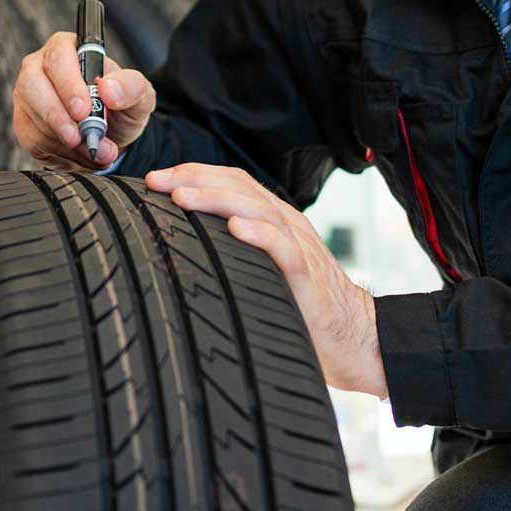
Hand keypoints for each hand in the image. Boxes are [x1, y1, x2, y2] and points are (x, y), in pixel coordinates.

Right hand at [11, 30, 156, 171]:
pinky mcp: (24, 122)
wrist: (111, 135)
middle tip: (79, 136)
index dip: (68, 84)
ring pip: (32, 115)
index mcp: (69, 48)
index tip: (84, 110)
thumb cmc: (121, 106)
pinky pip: (31, 138)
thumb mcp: (139, 95)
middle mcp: (41, 66)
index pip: (59, 57)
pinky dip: (58, 152)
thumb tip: (108, 89)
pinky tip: (79, 153)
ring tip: (93, 150)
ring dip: (62, 139)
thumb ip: (131, 87)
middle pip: (33, 82)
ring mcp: (28, 94)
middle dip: (57, 114)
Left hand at [146, 163, 387, 398]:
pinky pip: (284, 249)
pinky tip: (235, 229)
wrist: (354, 337)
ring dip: (217, 199)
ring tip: (183, 198)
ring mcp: (298, 247)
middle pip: (240, 186)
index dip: (194, 173)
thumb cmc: (301, 306)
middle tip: (156, 181)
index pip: (233, 182)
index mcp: (273, 220)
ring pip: (258, 209)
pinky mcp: (308, 277)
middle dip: (194, 178)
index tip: (155, 178)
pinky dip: (260, 235)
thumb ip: (233, 250)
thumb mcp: (261, 268)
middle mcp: (286, 224)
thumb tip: (180, 246)